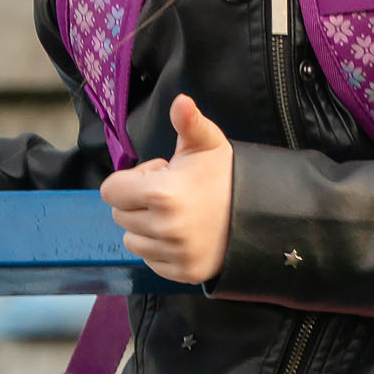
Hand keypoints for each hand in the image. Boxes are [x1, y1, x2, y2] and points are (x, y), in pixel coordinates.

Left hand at [99, 94, 233, 284]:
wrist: (263, 213)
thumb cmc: (228, 176)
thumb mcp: (209, 144)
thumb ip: (189, 123)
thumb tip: (181, 101)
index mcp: (162, 193)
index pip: (110, 190)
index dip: (132, 180)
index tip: (159, 176)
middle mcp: (163, 228)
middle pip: (119, 214)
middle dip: (138, 202)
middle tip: (172, 194)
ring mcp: (173, 253)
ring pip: (131, 239)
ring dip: (146, 227)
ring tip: (177, 214)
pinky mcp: (180, 272)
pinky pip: (149, 260)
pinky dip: (159, 248)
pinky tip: (183, 234)